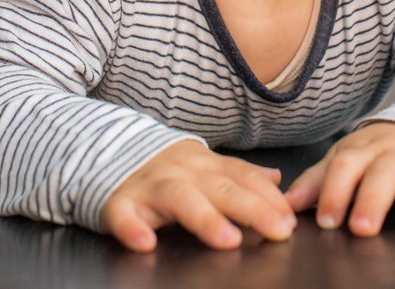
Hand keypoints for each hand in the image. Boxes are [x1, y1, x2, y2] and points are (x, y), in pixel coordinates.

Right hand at [101, 139, 295, 252]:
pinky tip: (145, 243)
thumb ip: (239, 174)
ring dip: (204, 218)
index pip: (243, 178)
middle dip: (252, 209)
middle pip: (221, 188)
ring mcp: (150, 186)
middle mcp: (182, 172)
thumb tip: (276, 180)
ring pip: (179, 198)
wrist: (103, 151)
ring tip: (228, 239)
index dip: (268, 197)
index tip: (290, 218)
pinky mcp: (117, 202)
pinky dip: (132, 228)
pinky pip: (123, 214)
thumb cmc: (163, 169)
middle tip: (278, 230)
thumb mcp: (203, 166)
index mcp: (205, 165)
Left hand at [284, 122, 394, 236]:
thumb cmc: (381, 155)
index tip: (326, 220)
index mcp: (366, 148)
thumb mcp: (350, 160)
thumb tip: (288, 204)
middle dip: (372, 198)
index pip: (346, 164)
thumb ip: (321, 181)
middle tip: (362, 228)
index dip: (334, 191)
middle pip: (384, 169)